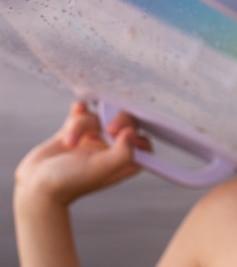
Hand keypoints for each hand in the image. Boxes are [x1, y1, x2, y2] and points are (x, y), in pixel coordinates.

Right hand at [14, 101, 150, 206]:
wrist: (35, 187)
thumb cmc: (69, 183)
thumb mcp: (99, 169)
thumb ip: (122, 153)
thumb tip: (132, 133)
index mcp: (124, 162)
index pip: (142, 142)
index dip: (137, 133)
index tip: (122, 134)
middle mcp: (111, 150)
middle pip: (124, 123)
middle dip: (116, 120)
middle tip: (107, 128)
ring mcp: (93, 141)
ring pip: (98, 118)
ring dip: (82, 126)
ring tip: (69, 143)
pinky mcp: (74, 134)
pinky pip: (82, 114)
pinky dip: (80, 110)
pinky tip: (78, 108)